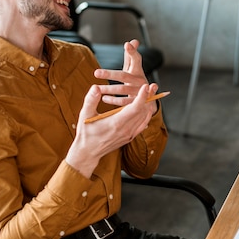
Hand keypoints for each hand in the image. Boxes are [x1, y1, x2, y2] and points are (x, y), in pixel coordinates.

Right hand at [65, 40, 158, 176]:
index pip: (135, 108)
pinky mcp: (130, 137)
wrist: (88, 152)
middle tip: (153, 86)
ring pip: (144, 118)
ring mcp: (129, 134)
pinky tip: (146, 108)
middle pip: (143, 111)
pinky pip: (142, 124)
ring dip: (148, 105)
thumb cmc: (86, 133)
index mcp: (116, 123)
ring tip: (152, 94)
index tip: (147, 86)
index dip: (142, 96)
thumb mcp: (85, 115)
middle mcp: (126, 130)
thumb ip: (91, 100)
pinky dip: (146, 115)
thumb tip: (96, 87)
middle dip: (149, 97)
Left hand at [93, 39, 157, 111]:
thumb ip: (131, 55)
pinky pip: (124, 101)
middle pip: (124, 75)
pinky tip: (104, 98)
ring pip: (123, 89)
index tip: (127, 44)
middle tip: (96, 73)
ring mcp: (140, 91)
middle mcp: (140, 80)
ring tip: (97, 88)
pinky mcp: (137, 102)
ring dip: (109, 89)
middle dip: (110, 74)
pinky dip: (114, 100)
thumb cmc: (136, 80)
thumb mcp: (134, 68)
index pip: (136, 59)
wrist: (148, 98)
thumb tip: (133, 41)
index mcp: (138, 70)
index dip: (132, 52)